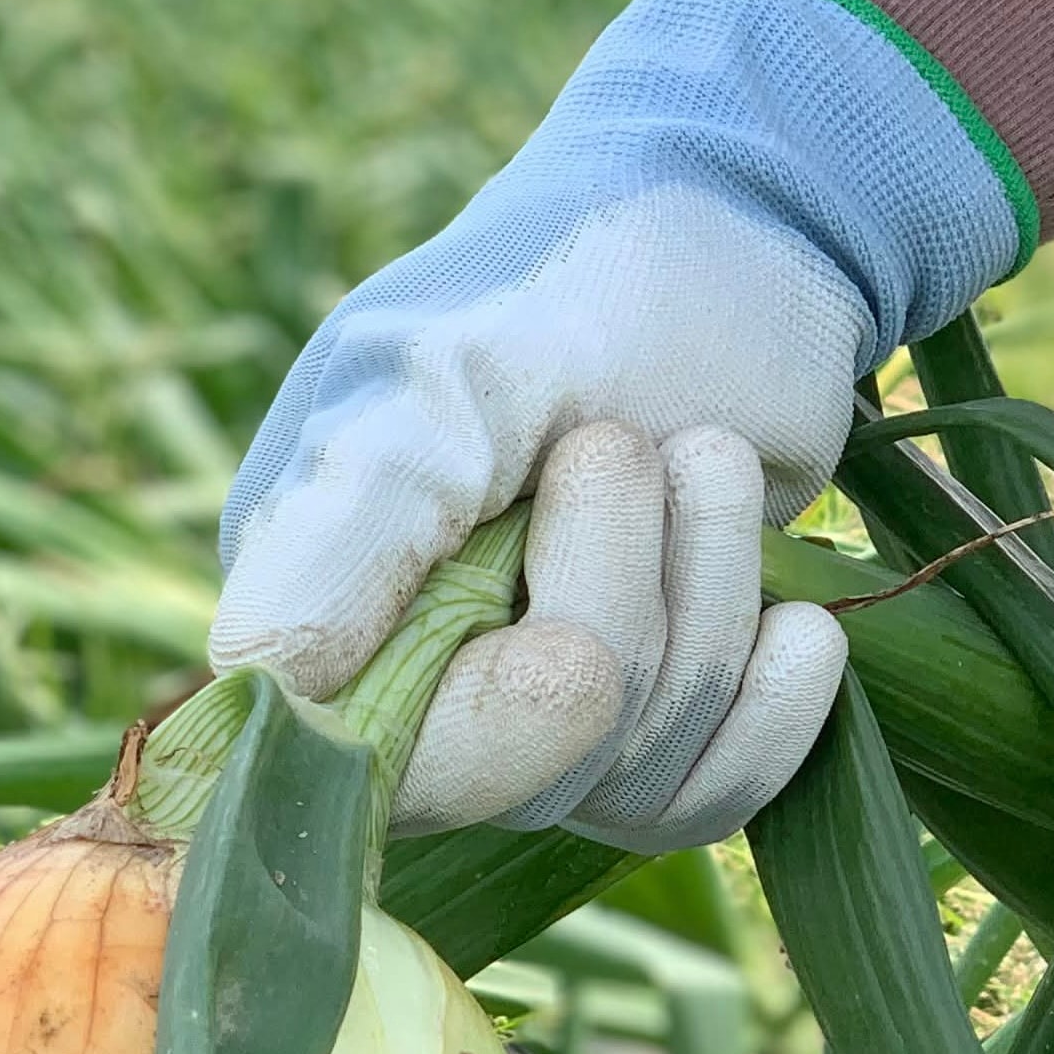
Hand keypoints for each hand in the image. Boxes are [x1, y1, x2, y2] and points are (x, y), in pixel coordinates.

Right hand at [212, 0, 1023, 844]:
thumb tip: (255, 684)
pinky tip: (799, 622)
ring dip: (707, 598)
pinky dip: (776, 708)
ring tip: (704, 459)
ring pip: (632, 782)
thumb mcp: (447, 377)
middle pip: (526, 777)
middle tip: (625, 450)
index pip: (356, 773)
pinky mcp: (643, 743)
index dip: (481, 738)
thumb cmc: (571, 285)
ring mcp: (531, 736)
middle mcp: (409, 696)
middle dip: (618, 606)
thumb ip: (352, 525)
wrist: (742, 246)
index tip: (563, 638)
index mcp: (314, 610)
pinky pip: (708, 807)